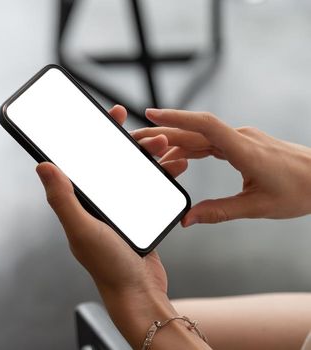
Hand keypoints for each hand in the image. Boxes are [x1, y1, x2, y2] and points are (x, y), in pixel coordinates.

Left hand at [36, 106, 209, 347]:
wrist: (139, 295)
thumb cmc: (108, 266)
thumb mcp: (82, 229)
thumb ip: (62, 198)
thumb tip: (42, 165)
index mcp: (78, 202)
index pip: (83, 160)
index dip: (94, 135)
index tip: (109, 114)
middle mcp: (95, 203)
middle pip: (112, 161)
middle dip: (132, 143)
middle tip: (152, 133)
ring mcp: (118, 209)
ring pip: (135, 172)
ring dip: (152, 157)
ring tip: (171, 148)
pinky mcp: (138, 216)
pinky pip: (150, 188)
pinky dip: (163, 175)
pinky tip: (177, 167)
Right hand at [131, 108, 310, 225]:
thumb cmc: (301, 191)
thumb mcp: (258, 207)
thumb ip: (219, 212)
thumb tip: (187, 220)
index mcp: (244, 150)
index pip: (204, 126)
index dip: (176, 118)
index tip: (151, 114)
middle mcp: (241, 138)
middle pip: (195, 130)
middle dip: (163, 131)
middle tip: (135, 137)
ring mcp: (243, 139)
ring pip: (202, 136)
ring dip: (175, 140)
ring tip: (151, 149)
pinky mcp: (244, 145)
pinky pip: (212, 142)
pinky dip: (192, 146)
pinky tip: (179, 156)